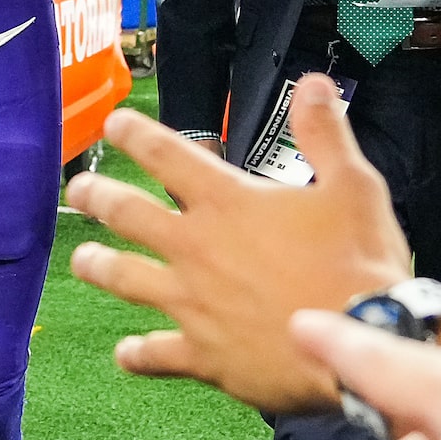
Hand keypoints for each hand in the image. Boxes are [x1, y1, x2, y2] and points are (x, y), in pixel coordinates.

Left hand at [65, 80, 411, 413]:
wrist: (360, 341)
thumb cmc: (359, 262)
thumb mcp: (354, 185)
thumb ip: (325, 133)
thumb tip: (313, 85)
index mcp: (228, 202)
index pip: (166, 155)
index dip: (134, 135)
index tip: (114, 124)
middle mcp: (197, 248)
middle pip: (128, 215)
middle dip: (98, 198)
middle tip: (79, 189)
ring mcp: (193, 303)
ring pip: (126, 279)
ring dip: (99, 267)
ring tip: (81, 260)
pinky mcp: (203, 353)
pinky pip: (157, 354)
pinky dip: (137, 354)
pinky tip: (125, 354)